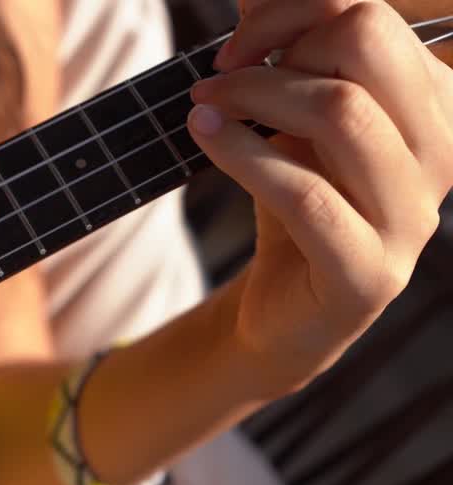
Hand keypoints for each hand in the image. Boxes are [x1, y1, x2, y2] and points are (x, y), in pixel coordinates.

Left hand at [187, 0, 452, 396]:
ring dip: (253, 95)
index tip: (238, 39)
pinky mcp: (369, 272)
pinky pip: (306, 193)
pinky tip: (204, 136)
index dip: (296, 9)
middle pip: (368, 44)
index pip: (374, 15)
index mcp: (435, 103)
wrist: (281, 307)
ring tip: (203, 104)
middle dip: (279, 45)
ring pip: (341, 110)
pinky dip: (242, 153)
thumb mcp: (290, 117)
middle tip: (222, 74)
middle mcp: (443, 151)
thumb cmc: (292, 199)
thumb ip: (284, 53)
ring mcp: (413, 216)